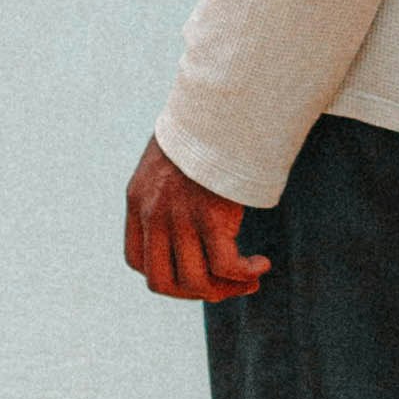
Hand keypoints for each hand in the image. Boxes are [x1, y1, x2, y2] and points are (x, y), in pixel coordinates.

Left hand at [126, 137, 269, 302]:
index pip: (137, 260)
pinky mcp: (211, 217)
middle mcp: (153, 214)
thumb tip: (191, 212)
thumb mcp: (171, 160)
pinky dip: (245, 274)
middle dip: (194, 293)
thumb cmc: (205, 130)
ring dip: (225, 290)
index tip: (192, 271)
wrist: (220, 106)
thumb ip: (169, 190)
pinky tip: (261, 266)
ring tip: (249, 280)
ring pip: (196, 281)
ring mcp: (180, 218)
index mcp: (138, 201)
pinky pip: (226, 266)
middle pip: (163, 283)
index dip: (164, 275)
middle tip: (223, 287)